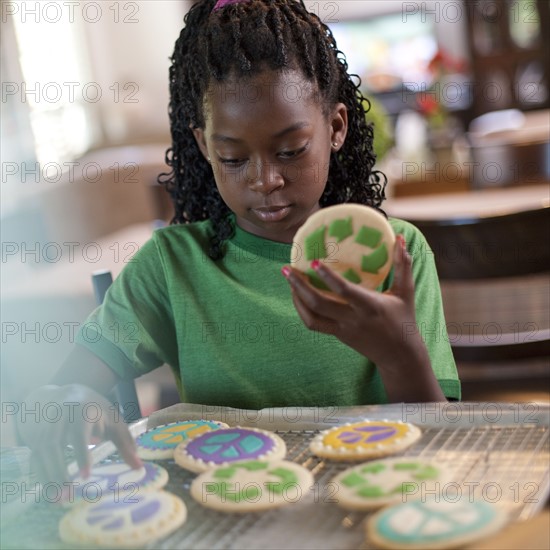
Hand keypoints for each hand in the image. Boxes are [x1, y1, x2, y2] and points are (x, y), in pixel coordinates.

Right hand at [17, 384, 141, 484]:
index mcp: (82, 411)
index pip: (79, 433)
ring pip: (41, 453)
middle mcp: (60, 418)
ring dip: (47, 477)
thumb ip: (125, 442)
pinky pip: (35, 458)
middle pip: (54, 445)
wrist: (68, 394)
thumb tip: (139, 466)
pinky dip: (40, 475)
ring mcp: (45, 426)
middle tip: (67, 496)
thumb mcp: (113, 420)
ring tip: (58, 501)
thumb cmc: (95, 409)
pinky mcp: (36, 437)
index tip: (86, 475)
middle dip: (59, 472)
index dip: (82, 453)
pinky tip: (48, 492)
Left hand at [283, 235, 444, 401]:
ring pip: (311, 317)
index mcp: (370, 306)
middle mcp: (353, 319)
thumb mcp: (405, 291)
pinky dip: (301, 308)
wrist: (398, 355)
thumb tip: (400, 237)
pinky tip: (297, 293)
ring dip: (296, 297)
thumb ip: (402, 264)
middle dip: (299, 286)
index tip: (314, 262)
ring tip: (289, 277)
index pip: (345, 291)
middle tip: (287, 268)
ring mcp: (342, 329)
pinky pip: (313, 323)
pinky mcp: (336, 334)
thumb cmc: (403, 318)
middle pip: (319, 304)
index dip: (329, 277)